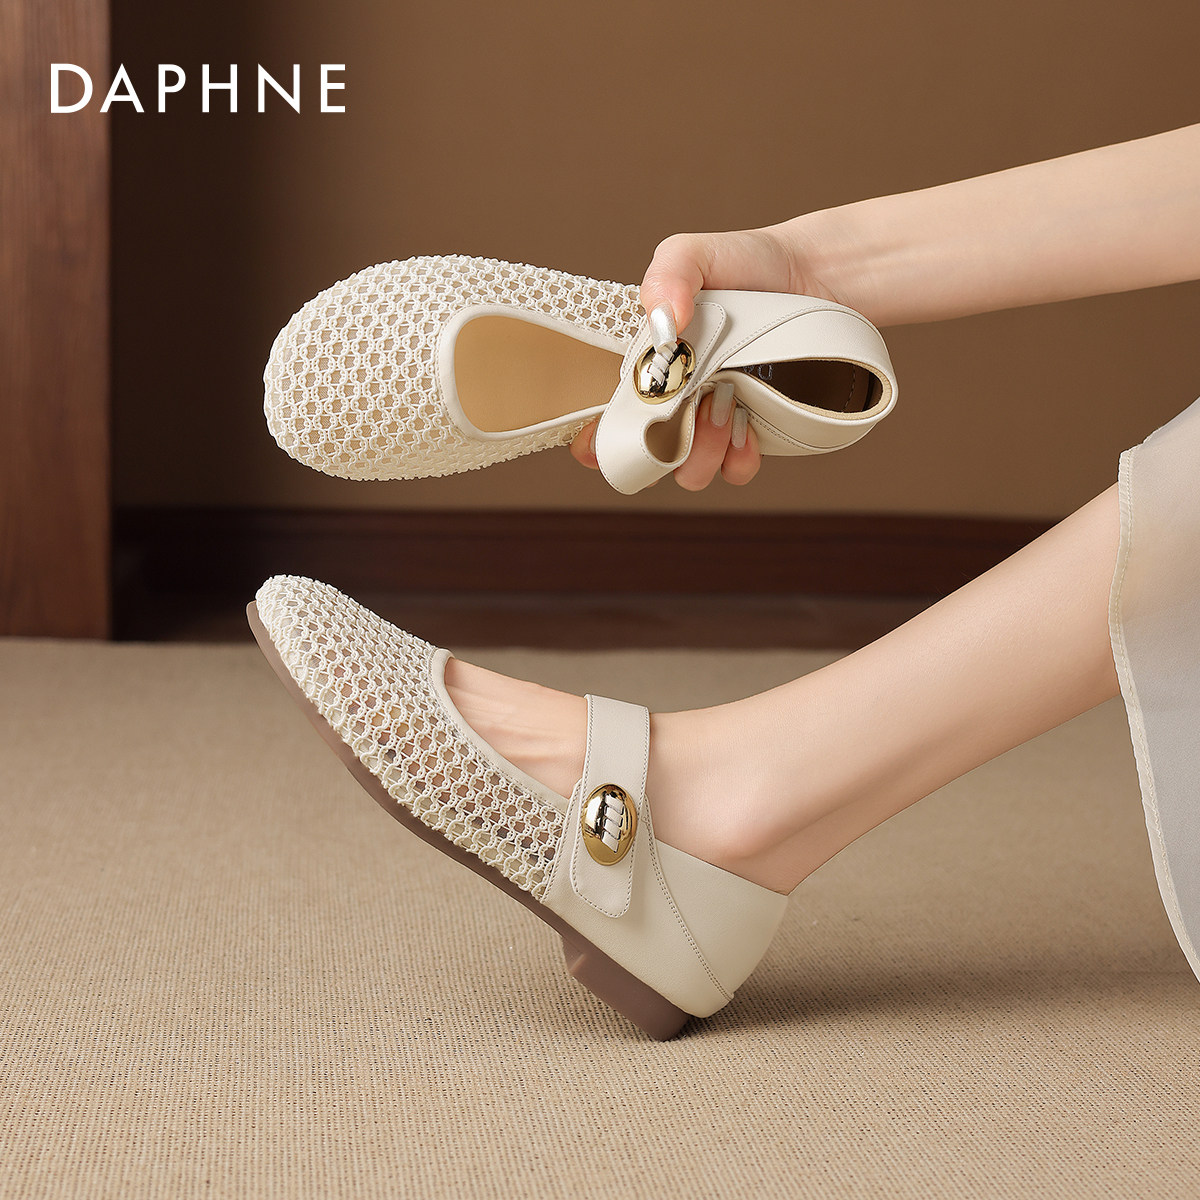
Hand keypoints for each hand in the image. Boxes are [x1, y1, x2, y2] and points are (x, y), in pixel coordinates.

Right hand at [571, 224, 842, 489]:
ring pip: (688, 472)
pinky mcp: (752, 437)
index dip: (597, 441)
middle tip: (687, 407)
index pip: (608, 419)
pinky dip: (737, 459)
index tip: (600, 443)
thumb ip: (668, 275)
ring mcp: (712, 425)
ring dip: (698, 453)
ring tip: (723, 407)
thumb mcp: (695, 254)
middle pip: (644, 458)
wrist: (819, 279)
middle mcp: (675, 404)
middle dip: (655, 450)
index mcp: (648, 368)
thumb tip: (664, 321)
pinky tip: (748, 426)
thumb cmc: (749, 265)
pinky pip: (735, 471)